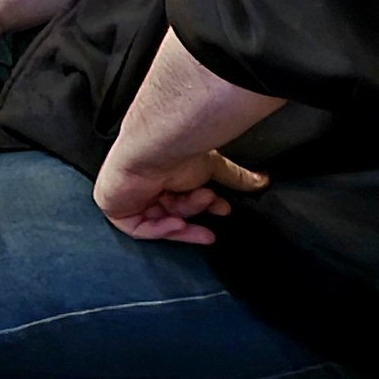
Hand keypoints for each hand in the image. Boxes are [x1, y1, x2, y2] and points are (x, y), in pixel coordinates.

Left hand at [91, 148, 267, 245]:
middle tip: (216, 208)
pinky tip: (177, 222)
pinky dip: (162, 228)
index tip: (223, 209)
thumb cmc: (179, 152)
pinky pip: (141, 230)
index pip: (183, 198)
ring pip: (161, 220)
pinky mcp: (116, 210)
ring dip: (184, 216)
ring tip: (199, 201)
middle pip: (173, 211)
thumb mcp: (213, 168)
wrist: (154, 148)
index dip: (203, 206)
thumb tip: (263, 181)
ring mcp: (129, 197)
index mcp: (163, 174)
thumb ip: (235, 178)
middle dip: (195, 211)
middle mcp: (145, 185)